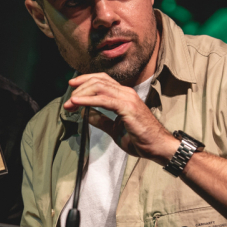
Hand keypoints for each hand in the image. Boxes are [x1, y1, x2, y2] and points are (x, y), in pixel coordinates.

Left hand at [63, 73, 178, 163]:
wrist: (158, 147)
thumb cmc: (140, 139)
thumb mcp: (114, 128)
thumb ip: (101, 120)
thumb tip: (86, 113)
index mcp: (124, 95)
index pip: (102, 80)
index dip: (86, 80)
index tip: (72, 86)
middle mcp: (126, 92)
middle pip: (99, 80)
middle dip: (80, 86)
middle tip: (68, 98)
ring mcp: (127, 98)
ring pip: (99, 87)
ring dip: (81, 93)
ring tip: (70, 102)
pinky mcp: (127, 107)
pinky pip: (103, 100)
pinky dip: (88, 100)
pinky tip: (77, 102)